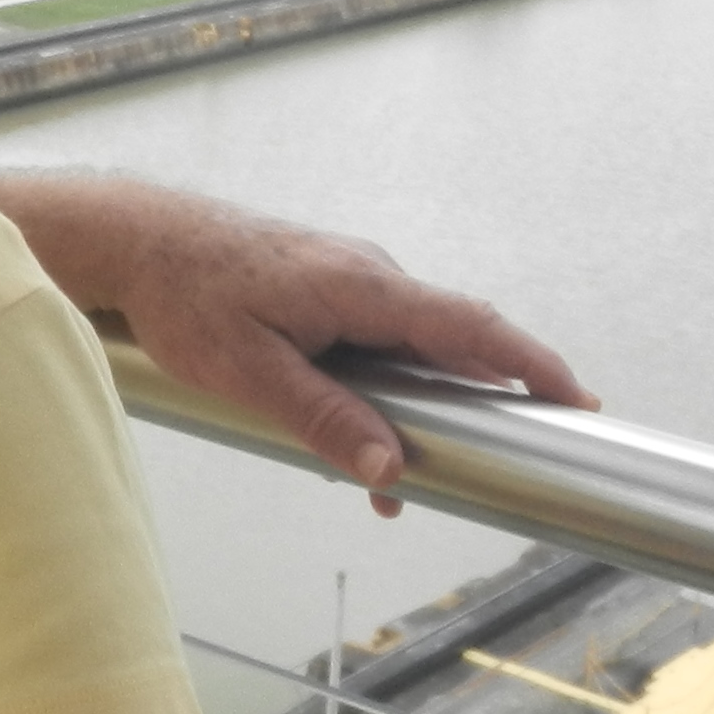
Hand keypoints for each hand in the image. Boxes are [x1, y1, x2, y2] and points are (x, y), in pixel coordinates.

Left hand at [0, 171, 593, 512]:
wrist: (135, 237)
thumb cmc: (185, 295)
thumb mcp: (251, 372)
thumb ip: (325, 421)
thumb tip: (393, 469)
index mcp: (362, 287)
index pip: (470, 325)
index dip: (530, 364)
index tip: (578, 399)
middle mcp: (368, 274)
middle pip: (453, 339)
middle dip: (491, 396)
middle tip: (525, 449)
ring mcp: (348, 280)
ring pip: (411, 347)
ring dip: (425, 404)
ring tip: (410, 475)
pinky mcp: (325, 290)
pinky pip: (377, 341)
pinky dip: (386, 386)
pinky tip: (362, 440)